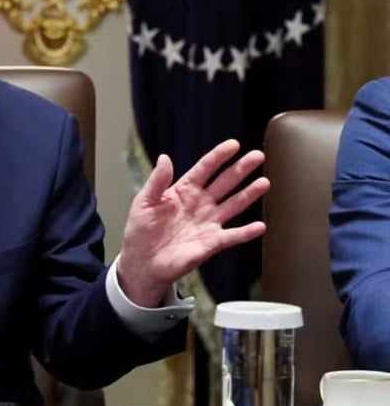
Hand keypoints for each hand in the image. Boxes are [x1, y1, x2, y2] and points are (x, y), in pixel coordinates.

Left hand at [116, 139, 269, 307]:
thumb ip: (157, 181)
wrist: (142, 261)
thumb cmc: (141, 230)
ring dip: (249, 194)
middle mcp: (200, 204)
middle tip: (258, 156)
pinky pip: (232, 236)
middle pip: (224, 183)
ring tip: (264, 182)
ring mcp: (208, 222)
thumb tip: (164, 157)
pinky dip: (246, 232)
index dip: (218, 157)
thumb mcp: (144, 201)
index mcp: (183, 191)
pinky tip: (260, 226)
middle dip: (241, 169)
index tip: (234, 145)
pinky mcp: (211, 243)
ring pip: (233, 205)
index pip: (204, 169)